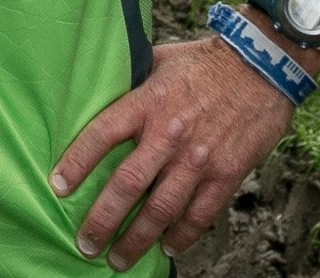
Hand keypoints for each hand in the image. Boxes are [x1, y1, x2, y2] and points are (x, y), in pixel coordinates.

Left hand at [52, 35, 296, 267]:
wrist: (262, 65)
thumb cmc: (205, 61)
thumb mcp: (160, 60)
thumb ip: (132, 80)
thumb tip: (100, 87)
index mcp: (147, 101)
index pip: (102, 135)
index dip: (76, 162)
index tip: (58, 187)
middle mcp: (169, 133)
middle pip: (127, 184)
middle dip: (102, 220)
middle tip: (85, 244)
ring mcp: (199, 158)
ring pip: (161, 209)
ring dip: (137, 239)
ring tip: (118, 259)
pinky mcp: (227, 173)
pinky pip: (200, 214)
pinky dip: (182, 236)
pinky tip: (166, 247)